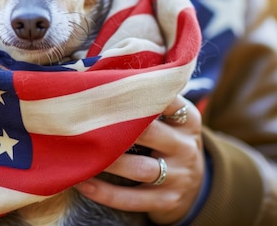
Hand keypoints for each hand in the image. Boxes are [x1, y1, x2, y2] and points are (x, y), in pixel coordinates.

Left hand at [74, 95, 204, 224]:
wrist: (194, 186)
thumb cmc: (168, 140)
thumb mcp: (172, 118)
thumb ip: (150, 99)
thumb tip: (106, 75)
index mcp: (187, 119)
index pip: (164, 100)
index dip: (134, 93)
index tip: (104, 88)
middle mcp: (186, 146)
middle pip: (149, 133)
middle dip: (116, 127)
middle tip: (83, 119)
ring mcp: (179, 176)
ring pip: (139, 168)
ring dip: (108, 161)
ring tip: (81, 153)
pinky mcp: (167, 201)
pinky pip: (132, 199)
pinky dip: (105, 192)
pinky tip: (83, 182)